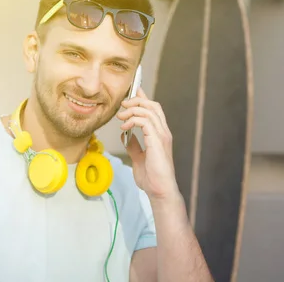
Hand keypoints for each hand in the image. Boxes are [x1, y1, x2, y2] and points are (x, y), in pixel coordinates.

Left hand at [116, 87, 179, 201]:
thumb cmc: (152, 178)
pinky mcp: (157, 141)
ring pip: (149, 110)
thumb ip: (133, 145)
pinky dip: (133, 120)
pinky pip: (145, 121)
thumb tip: (126, 135)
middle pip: (153, 105)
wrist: (159, 191)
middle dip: (137, 100)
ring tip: (120, 117)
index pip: (154, 110)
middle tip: (122, 104)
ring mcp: (162, 136)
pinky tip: (124, 127)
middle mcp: (163, 132)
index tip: (132, 91)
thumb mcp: (138, 158)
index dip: (143, 98)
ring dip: (132, 110)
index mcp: (160, 135)